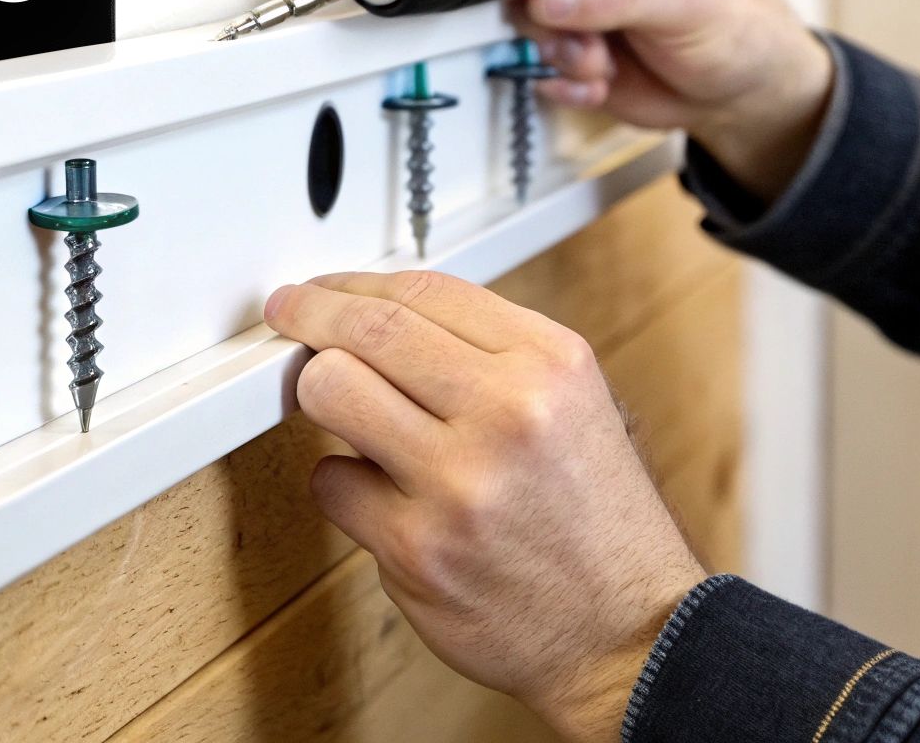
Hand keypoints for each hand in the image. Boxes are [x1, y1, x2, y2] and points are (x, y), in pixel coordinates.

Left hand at [264, 270, 706, 742]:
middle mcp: (510, 412)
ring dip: (320, 394)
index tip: (322, 292)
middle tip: (290, 318)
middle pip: (366, 329)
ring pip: (330, 391)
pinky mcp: (416, 549)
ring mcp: (458, 483)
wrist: (629, 634)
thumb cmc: (595, 522)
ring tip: (339, 410)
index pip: (423, 291)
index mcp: (551, 364)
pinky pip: (332, 483)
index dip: (352, 285)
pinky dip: (345, 486)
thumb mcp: (575, 406)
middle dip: (309, 315)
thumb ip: (489, 356)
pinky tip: (384, 499)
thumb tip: (382, 318)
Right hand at [510, 0, 833, 201]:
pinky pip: (541, 66)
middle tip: (588, 38)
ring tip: (601, 64)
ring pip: (530, 21)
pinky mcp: (579, 51)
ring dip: (561, 53)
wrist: (744, 96)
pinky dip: (565, 83)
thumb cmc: (742, 29)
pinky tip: (600, 84)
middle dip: (551, 15)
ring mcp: (588, 6)